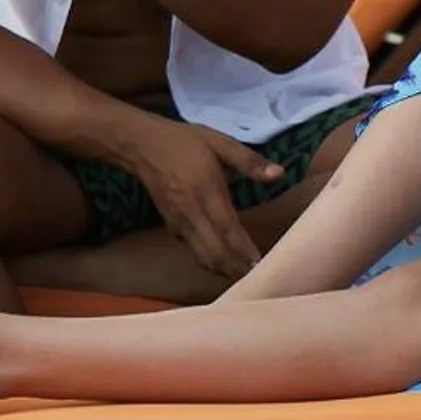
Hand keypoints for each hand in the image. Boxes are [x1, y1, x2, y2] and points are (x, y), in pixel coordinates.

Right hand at [117, 119, 282, 280]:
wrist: (142, 146)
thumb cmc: (184, 142)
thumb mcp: (219, 142)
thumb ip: (249, 160)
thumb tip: (279, 174)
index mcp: (206, 191)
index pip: (228, 228)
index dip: (244, 250)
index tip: (262, 264)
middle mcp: (191, 212)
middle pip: (214, 252)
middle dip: (235, 269)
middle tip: (257, 278)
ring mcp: (179, 223)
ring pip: (202, 256)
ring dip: (222, 270)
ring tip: (244, 276)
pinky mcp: (171, 227)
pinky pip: (192, 250)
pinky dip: (209, 261)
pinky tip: (223, 263)